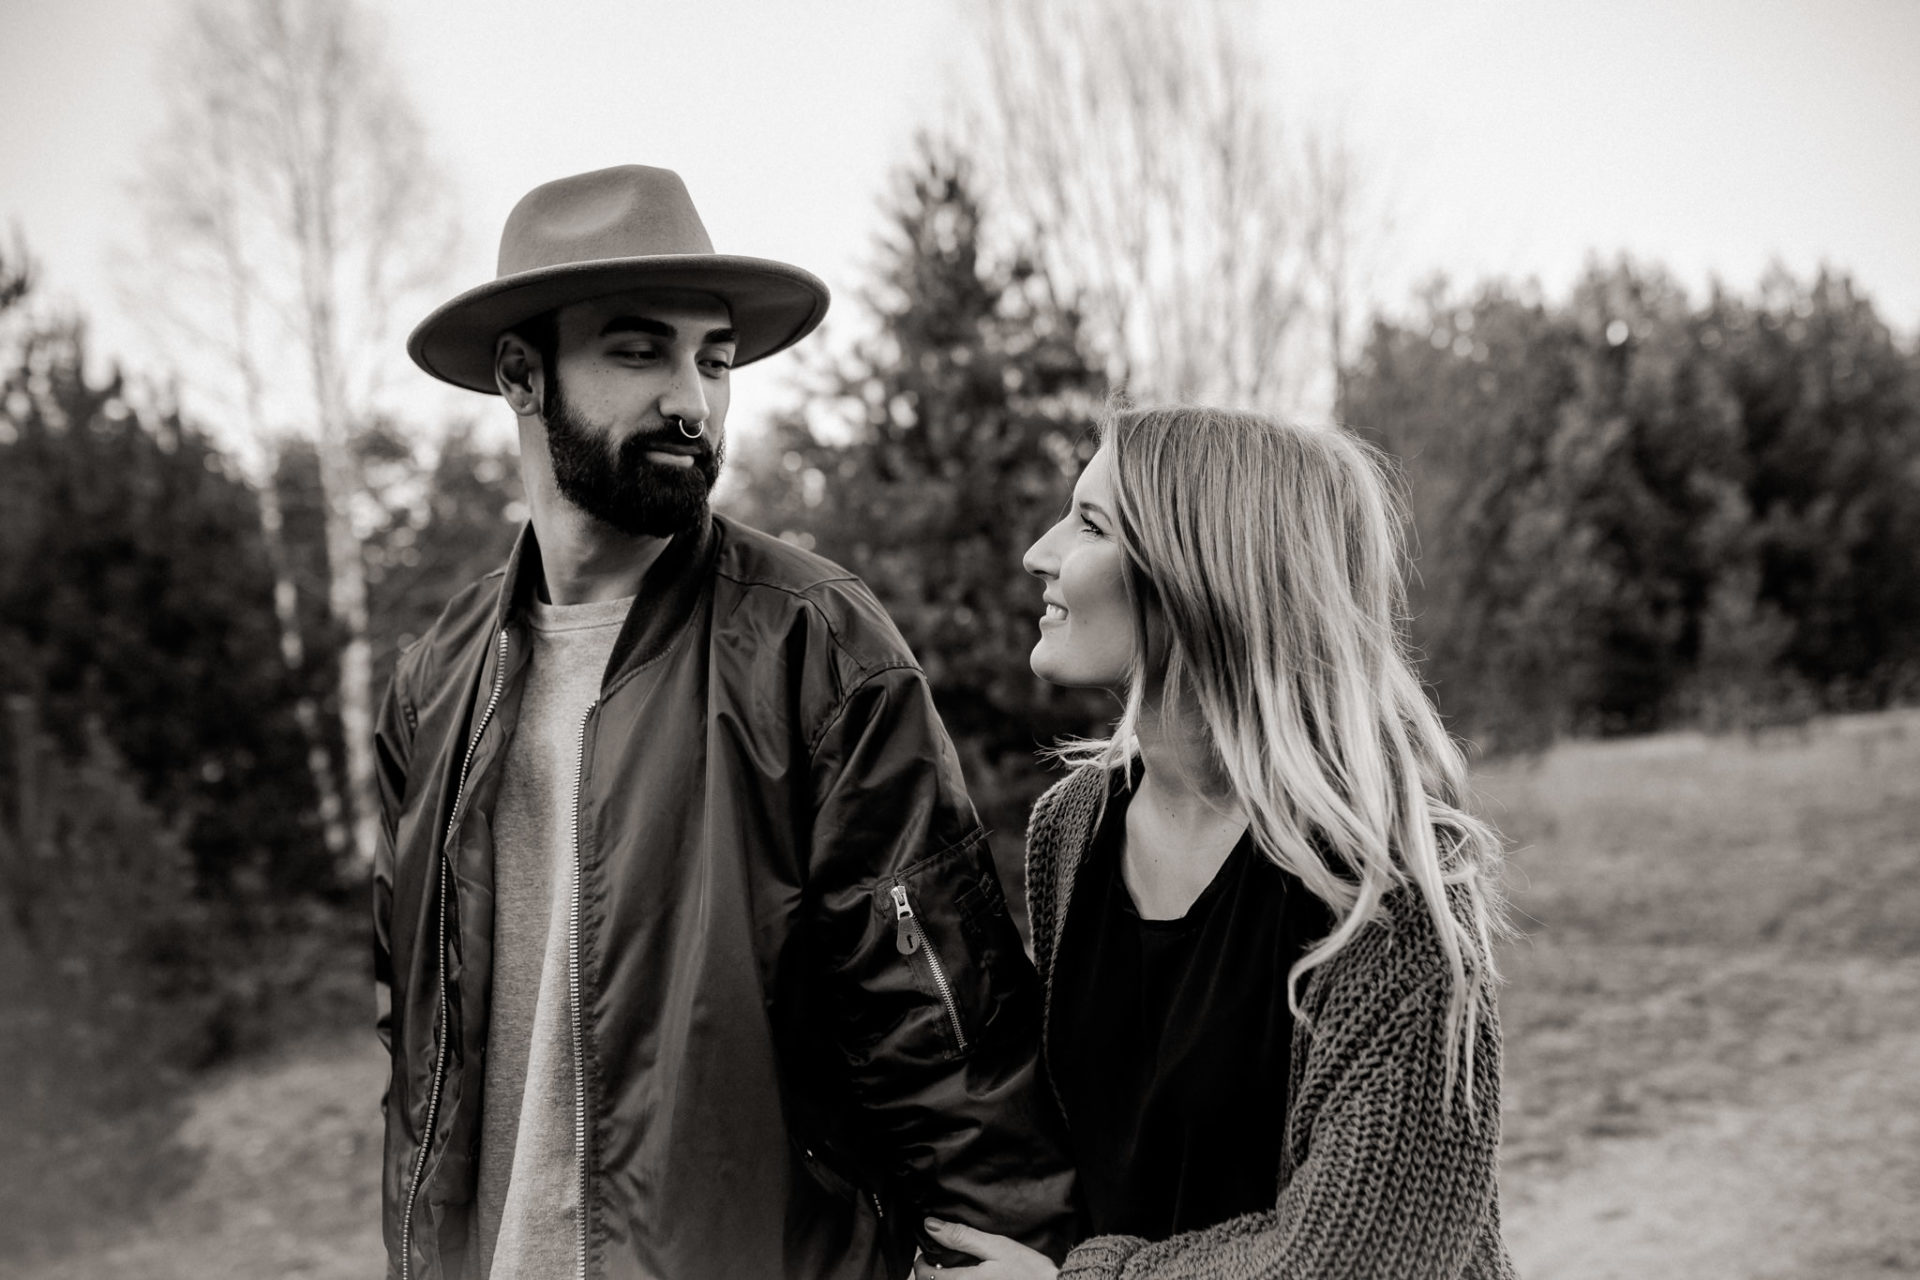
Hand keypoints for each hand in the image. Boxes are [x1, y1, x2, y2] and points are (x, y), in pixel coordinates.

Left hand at [911, 1218, 1058, 1278]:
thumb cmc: (1029, 1271)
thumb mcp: (997, 1247)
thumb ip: (962, 1237)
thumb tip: (931, 1226)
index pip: (926, 1276)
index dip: (921, 1263)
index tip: (926, 1254)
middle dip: (930, 1274)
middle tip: (940, 1262)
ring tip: (954, 1272)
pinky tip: (969, 1278)